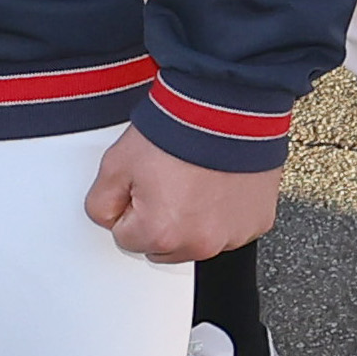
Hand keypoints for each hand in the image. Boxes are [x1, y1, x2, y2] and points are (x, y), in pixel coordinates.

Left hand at [82, 129, 281, 262]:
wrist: (225, 108)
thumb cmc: (178, 131)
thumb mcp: (116, 163)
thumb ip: (100, 202)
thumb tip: (107, 217)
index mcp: (161, 234)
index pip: (126, 238)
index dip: (129, 207)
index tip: (142, 184)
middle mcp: (199, 243)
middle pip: (163, 247)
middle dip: (160, 220)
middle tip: (168, 181)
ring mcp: (232, 235)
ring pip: (197, 240)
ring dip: (193, 219)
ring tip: (195, 179)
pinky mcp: (256, 223)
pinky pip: (230, 229)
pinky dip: (224, 212)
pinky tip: (218, 183)